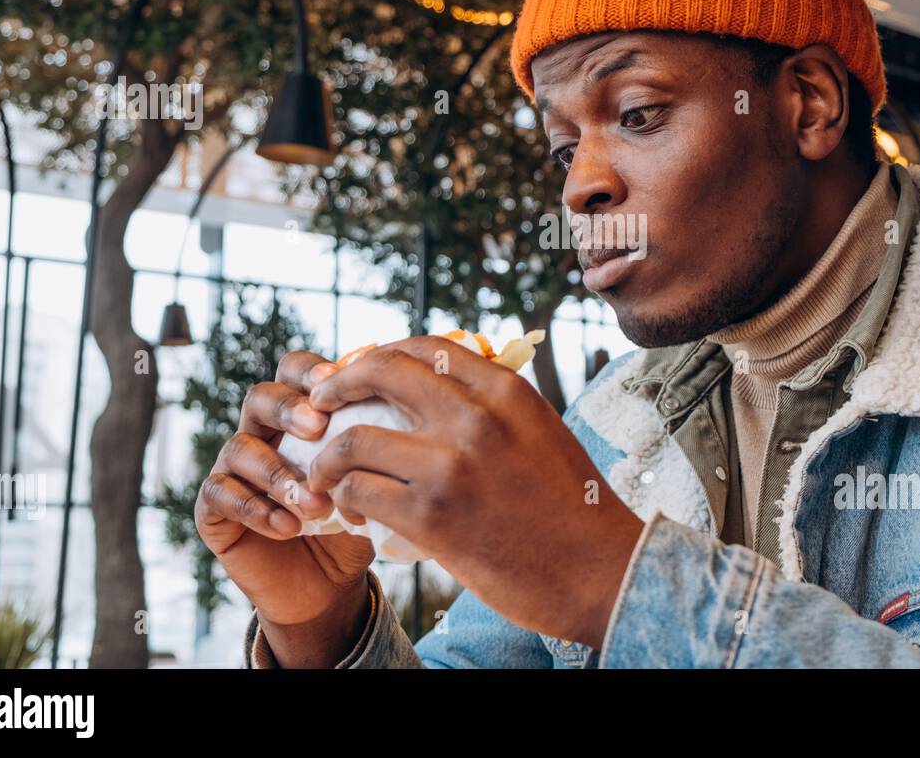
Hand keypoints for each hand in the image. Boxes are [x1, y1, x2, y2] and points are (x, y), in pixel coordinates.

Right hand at [195, 351, 375, 666]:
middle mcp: (261, 434)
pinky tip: (288, 526)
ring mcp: (233, 470)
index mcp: (298, 416)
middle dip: (288, 408)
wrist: (329, 588)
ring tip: (314, 504)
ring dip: (278, 473)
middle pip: (259, 398)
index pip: (292, 372)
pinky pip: (220, 494)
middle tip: (317, 428)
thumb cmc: (353, 524)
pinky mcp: (213, 510)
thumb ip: (374, 448)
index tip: (335, 380)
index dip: (308, 371)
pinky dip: (255, 508)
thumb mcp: (371, 482)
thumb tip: (398, 414)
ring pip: (239, 447)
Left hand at [306, 336, 645, 647]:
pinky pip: (358, 491)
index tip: (360, 374)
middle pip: (381, 372)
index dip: (382, 355)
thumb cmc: (572, 507)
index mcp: (506, 391)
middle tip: (320, 405)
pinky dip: (343, 499)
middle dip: (339, 385)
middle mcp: (477, 417)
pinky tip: (351, 511)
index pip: (426, 348)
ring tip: (328, 474)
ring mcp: (450, 465)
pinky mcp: (430, 516)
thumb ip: (494, 407)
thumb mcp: (540, 432)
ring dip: (327, 457)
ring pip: (353, 439)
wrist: (600, 571)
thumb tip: (441, 389)